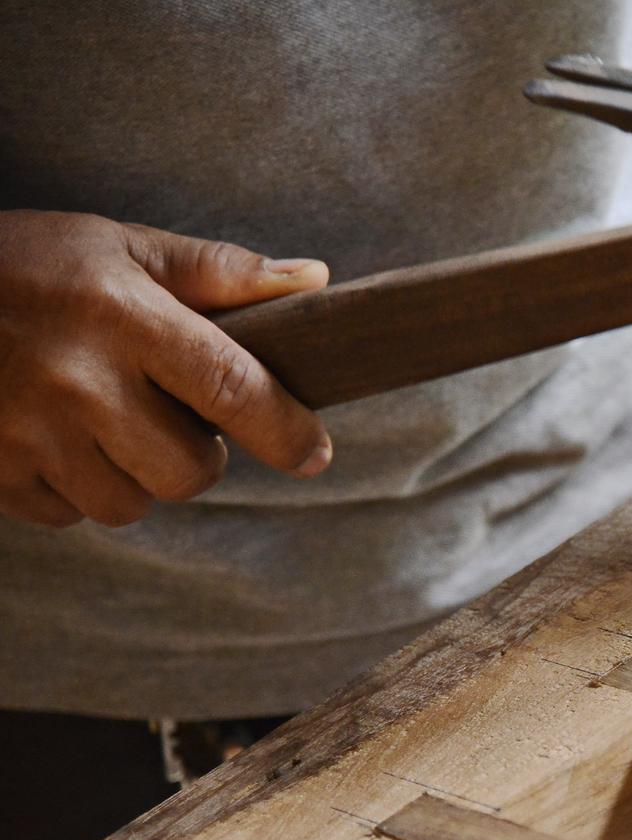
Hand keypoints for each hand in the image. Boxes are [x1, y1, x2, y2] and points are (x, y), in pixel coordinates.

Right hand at [0, 209, 331, 527]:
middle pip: (188, 471)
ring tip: (106, 423)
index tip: (316, 453)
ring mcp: (28, 435)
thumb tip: (315, 280)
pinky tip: (55, 437)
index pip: (233, 388)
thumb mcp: (116, 247)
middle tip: (172, 416)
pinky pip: (69, 515)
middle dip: (197, 455)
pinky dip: (77, 487)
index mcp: (123, 318)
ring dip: (136, 477)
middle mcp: (78, 382)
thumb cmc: (23, 265)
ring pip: (131, 504)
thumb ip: (217, 271)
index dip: (286, 431)